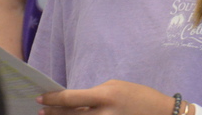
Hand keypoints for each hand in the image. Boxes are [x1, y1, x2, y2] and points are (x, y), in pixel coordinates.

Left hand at [38, 80, 175, 113]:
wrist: (161, 113)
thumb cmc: (138, 96)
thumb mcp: (115, 87)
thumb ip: (95, 95)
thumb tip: (75, 103)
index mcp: (105, 96)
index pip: (71, 98)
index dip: (53, 99)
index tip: (40, 97)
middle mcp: (103, 114)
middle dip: (52, 114)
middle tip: (41, 111)